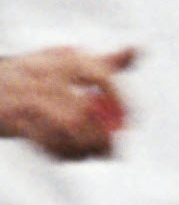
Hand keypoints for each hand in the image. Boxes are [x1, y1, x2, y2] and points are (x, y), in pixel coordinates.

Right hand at [0, 44, 130, 161]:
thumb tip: (139, 49)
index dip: (121, 101)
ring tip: (95, 154)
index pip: (101, 76)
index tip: (132, 120)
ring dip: (84, 147)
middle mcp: (45, 75)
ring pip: (66, 129)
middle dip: (103, 135)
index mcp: (63, 59)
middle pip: (85, 110)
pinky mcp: (13, 119)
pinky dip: (62, 153)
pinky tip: (71, 155)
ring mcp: (26, 97)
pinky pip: (44, 141)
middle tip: (114, 149)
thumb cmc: (32, 73)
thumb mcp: (67, 60)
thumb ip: (104, 61)